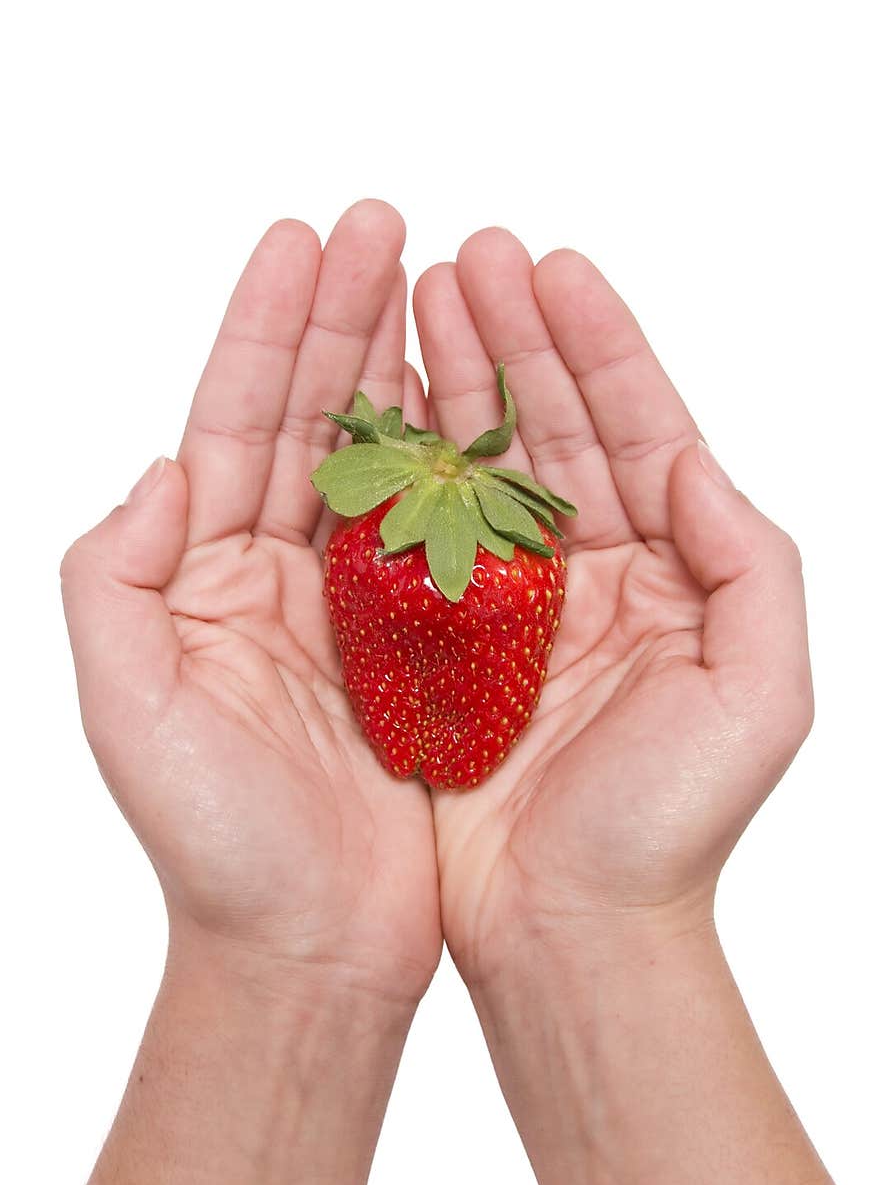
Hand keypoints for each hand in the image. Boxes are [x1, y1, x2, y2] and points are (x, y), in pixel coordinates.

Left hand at [61, 201, 440, 1005]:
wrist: (309, 946)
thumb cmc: (214, 843)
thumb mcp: (128, 706)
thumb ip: (116, 575)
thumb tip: (166, 462)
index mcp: (204, 575)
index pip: (234, 420)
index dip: (268, 327)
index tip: (306, 238)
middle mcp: (278, 576)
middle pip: (314, 419)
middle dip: (346, 319)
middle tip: (386, 222)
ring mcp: (357, 608)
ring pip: (387, 463)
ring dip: (410, 371)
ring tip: (444, 283)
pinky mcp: (427, 651)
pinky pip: (451, 540)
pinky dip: (466, 469)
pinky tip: (487, 403)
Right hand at [413, 228, 812, 982]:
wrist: (570, 930)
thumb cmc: (670, 828)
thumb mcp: (758, 694)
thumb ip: (751, 563)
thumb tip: (696, 459)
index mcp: (667, 573)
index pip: (638, 431)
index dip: (599, 345)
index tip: (555, 266)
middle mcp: (587, 576)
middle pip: (550, 430)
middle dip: (513, 338)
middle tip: (468, 254)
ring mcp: (507, 606)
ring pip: (477, 469)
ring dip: (452, 380)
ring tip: (418, 295)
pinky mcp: (437, 646)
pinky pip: (413, 541)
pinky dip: (396, 472)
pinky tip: (375, 406)